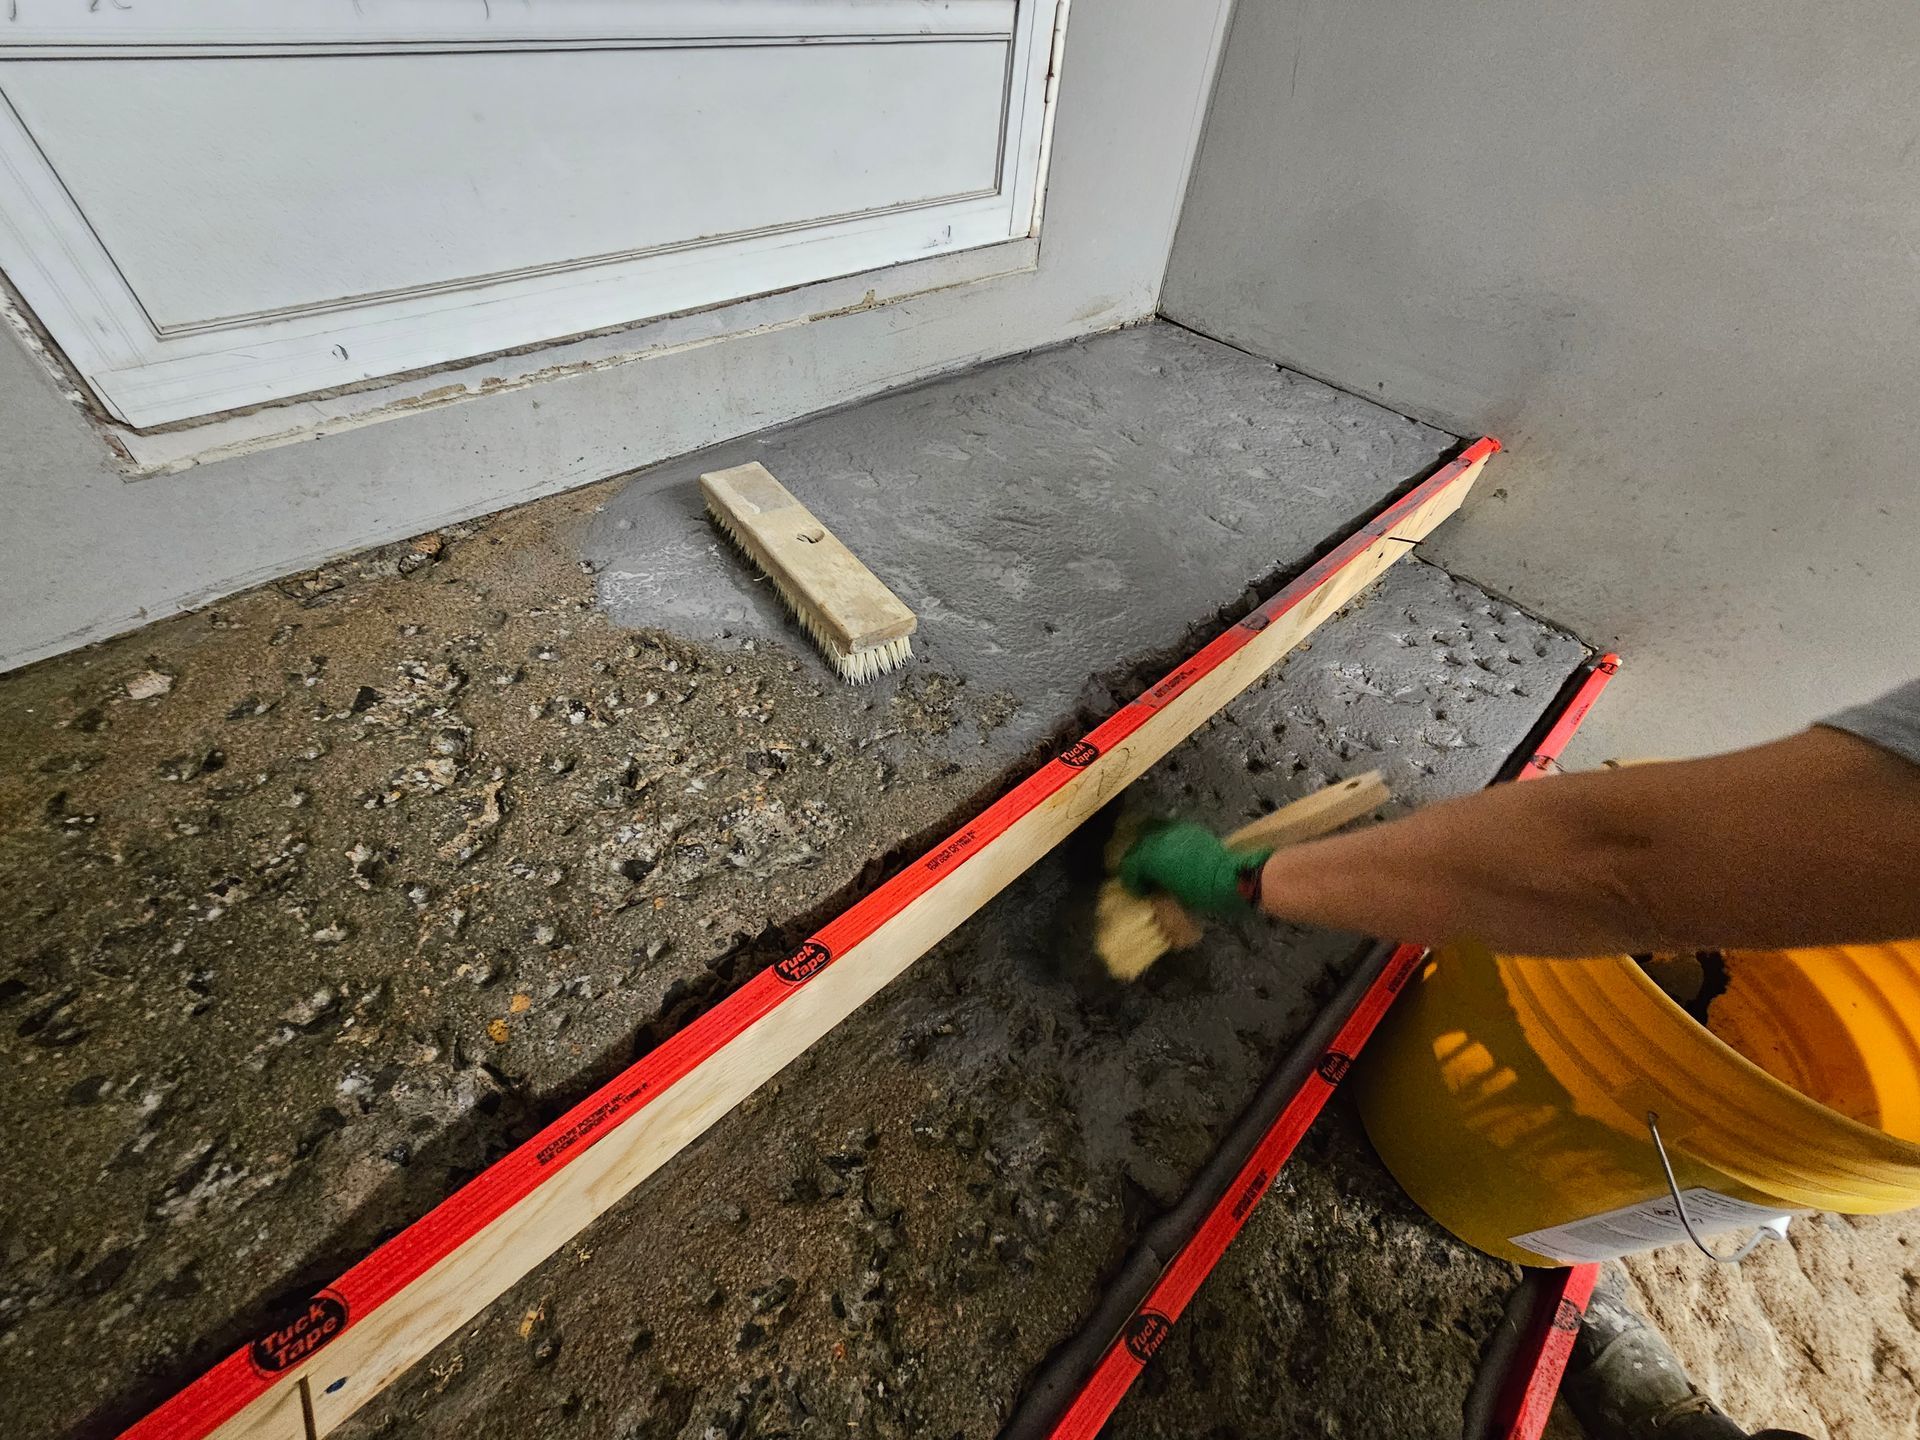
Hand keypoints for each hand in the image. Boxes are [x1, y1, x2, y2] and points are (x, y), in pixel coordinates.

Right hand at [1119, 821, 1271, 914]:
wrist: (1234, 879)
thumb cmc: (1204, 894)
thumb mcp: (1174, 896)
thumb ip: (1158, 885)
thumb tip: (1151, 885)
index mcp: (1153, 858)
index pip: (1130, 864)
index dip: (1131, 879)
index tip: (1138, 891)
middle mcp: (1161, 839)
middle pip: (1138, 845)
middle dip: (1137, 861)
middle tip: (1143, 876)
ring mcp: (1177, 832)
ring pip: (1152, 832)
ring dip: (1150, 848)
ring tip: (1156, 863)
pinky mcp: (1192, 830)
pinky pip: (1170, 831)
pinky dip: (1167, 842)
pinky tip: (1173, 854)